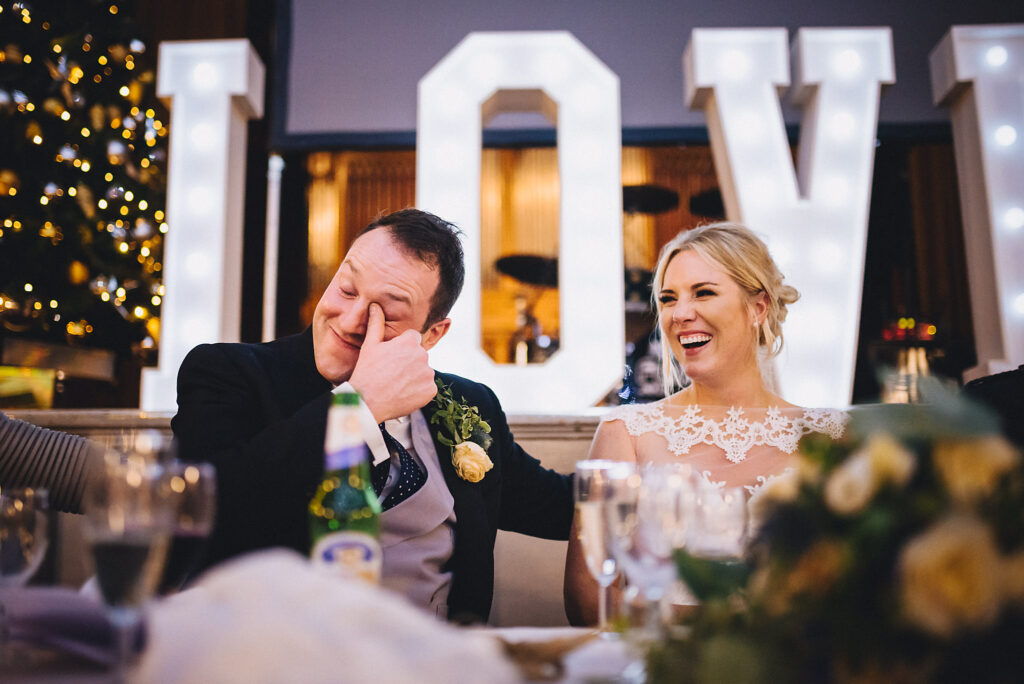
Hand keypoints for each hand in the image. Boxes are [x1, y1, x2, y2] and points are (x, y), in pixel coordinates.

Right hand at [349, 303, 437, 421]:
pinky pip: (427, 388)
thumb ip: (377, 323)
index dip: (402, 348)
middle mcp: (422, 356)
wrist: (367, 402)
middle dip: (409, 362)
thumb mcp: (370, 345)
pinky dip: (419, 391)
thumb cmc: (366, 372)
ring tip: (396, 384)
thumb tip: (375, 305)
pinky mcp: (431, 390)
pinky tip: (404, 393)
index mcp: (410, 342)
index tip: (392, 358)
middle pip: (419, 355)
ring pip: (424, 372)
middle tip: (392, 373)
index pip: (413, 339)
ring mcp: (428, 374)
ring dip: (415, 377)